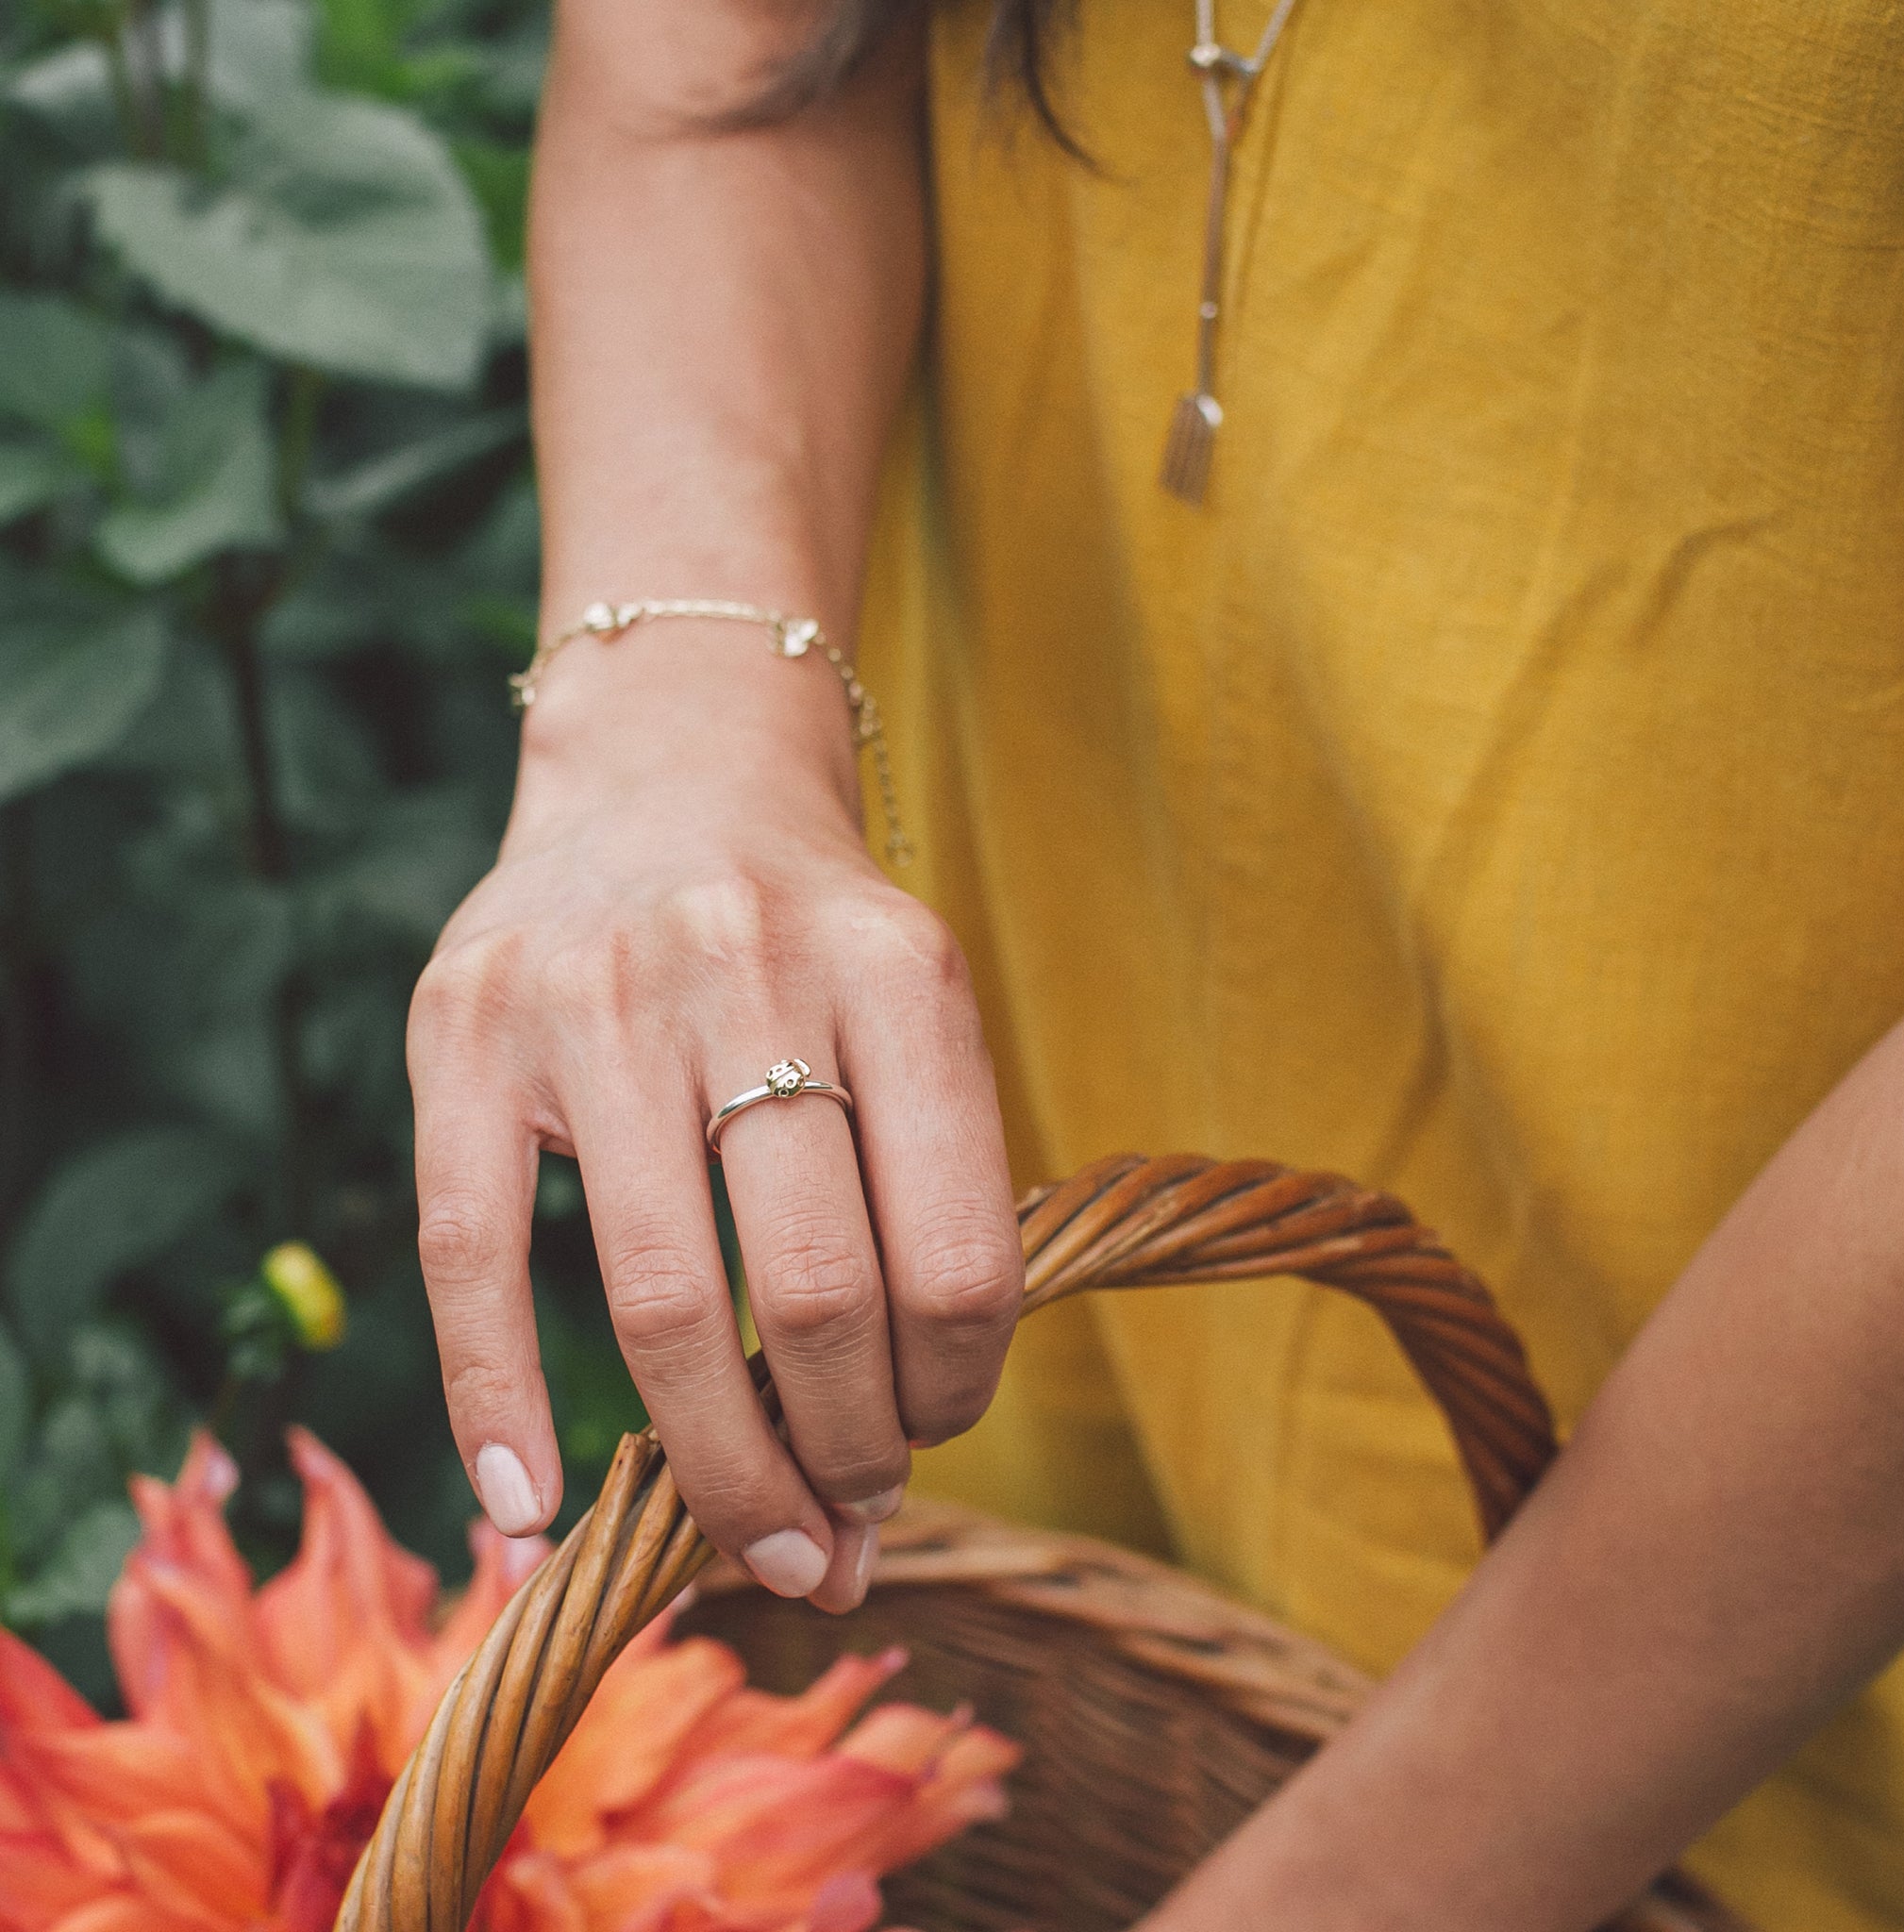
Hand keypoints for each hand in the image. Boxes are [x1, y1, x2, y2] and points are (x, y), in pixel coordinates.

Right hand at [406, 632, 1022, 1611]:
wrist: (670, 776)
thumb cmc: (808, 941)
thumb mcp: (907, 1015)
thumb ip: (921, 1193)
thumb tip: (898, 1459)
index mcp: (898, 977)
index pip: (957, 1257)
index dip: (955, 1394)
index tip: (932, 1440)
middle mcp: (749, 973)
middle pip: (819, 1298)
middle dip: (844, 1458)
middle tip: (844, 1529)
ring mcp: (594, 998)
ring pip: (666, 1303)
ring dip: (717, 1470)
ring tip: (753, 1542)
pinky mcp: (463, 1030)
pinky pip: (473, 1260)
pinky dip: (496, 1407)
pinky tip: (527, 1509)